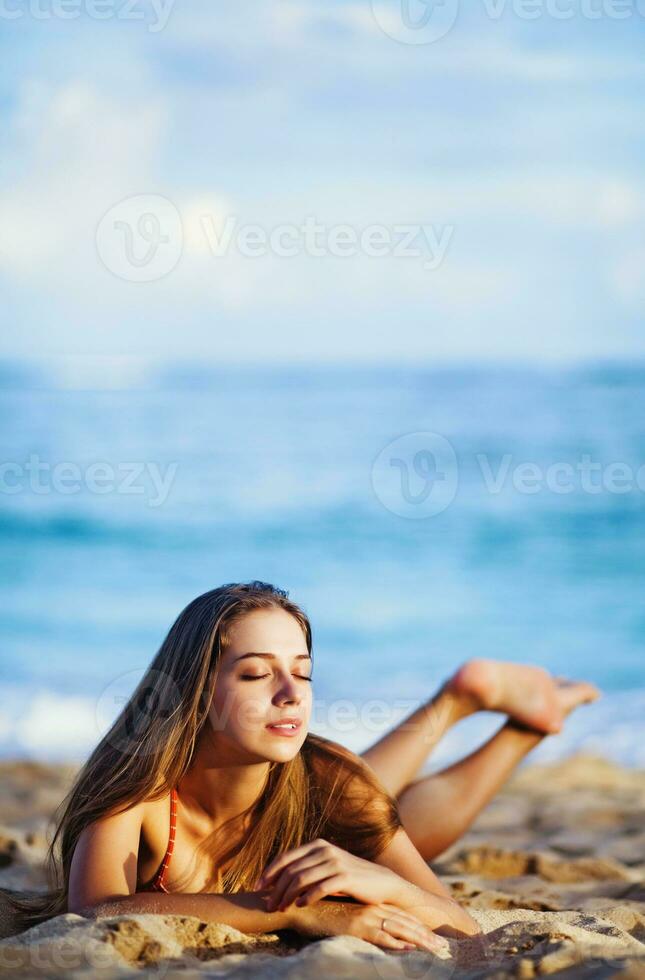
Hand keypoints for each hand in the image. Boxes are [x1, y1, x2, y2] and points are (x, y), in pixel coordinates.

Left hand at [253, 837, 404, 910]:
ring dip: (288, 895)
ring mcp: (335, 862)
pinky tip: (301, 905)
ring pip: (302, 879)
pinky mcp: (346, 877)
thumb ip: (307, 868)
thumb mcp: (326, 867)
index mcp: (318, 845)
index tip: (258, 888)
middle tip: (269, 905)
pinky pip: (321, 887)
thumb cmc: (349, 878)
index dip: (269, 872)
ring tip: (281, 908)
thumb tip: (277, 881)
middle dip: (276, 889)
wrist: (382, 882)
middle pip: (291, 870)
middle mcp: (325, 850)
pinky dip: (308, 897)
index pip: (286, 857)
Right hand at [289, 898, 450, 953]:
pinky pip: (381, 937)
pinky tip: (410, 950)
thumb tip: (373, 928)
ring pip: (400, 930)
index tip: (436, 938)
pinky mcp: (356, 926)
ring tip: (437, 950)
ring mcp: (366, 916)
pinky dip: (397, 944)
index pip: (402, 917)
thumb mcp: (346, 914)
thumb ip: (360, 918)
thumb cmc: (321, 911)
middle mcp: (373, 908)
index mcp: (372, 905)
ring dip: (420, 941)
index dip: (420, 927)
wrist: (301, 905)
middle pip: (407, 923)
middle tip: (445, 947)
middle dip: (427, 936)